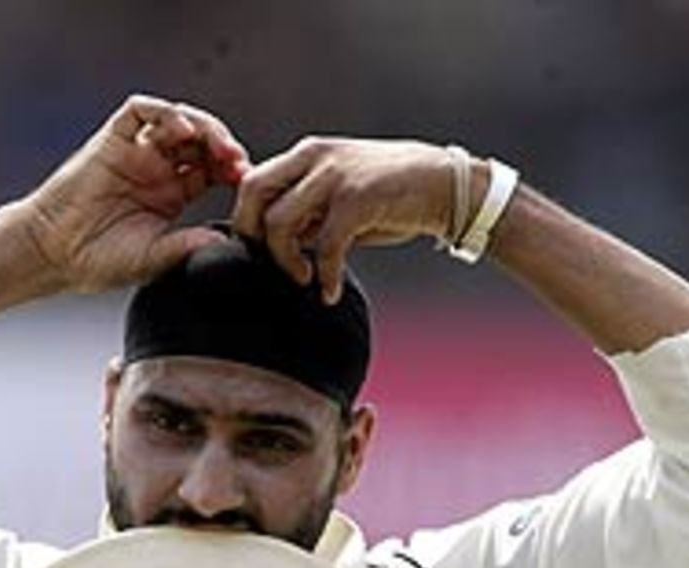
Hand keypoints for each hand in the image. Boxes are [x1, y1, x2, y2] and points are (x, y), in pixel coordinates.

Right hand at [25, 94, 249, 292]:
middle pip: (201, 141)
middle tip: (238, 162)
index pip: (213, 170)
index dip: (232, 171)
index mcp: (172, 194)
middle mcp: (157, 168)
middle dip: (224, 146)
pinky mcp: (112, 140)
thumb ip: (188, 246)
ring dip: (202, 127)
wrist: (54, 253)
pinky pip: (140, 112)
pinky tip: (180, 130)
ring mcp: (135, 152)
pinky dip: (163, 113)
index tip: (246, 185)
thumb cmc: (99, 261)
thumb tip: (226, 240)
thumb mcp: (155, 258)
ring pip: (177, 121)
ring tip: (218, 145)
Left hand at [230, 137, 457, 302]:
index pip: (252, 182)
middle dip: (252, 236)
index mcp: (306, 155)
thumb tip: (274, 247)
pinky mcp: (357, 198)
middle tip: (270, 266)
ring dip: (285, 261)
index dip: (247, 221)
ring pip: (279, 222)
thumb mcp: (337, 199)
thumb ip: (306, 215)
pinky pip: (325, 246)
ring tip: (304, 279)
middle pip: (253, 193)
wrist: (442, 185)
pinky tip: (330, 292)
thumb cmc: (389, 198)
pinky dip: (326, 276)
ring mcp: (335, 175)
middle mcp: (315, 157)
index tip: (261, 252)